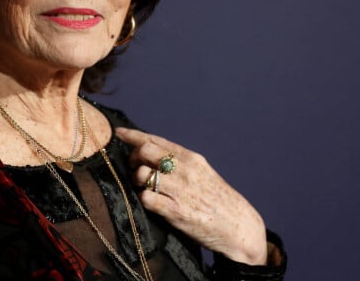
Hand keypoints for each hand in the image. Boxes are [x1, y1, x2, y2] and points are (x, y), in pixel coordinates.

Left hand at [115, 126, 267, 264]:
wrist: (240, 227)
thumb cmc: (217, 199)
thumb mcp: (202, 172)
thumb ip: (179, 161)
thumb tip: (152, 152)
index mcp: (190, 158)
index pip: (155, 140)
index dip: (133, 135)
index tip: (119, 133)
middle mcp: (185, 170)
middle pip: (145, 151)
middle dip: (133, 158)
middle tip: (133, 168)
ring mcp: (181, 190)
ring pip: (143, 174)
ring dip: (136, 180)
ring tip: (142, 187)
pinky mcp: (178, 211)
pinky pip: (147, 198)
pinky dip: (143, 198)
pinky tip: (148, 201)